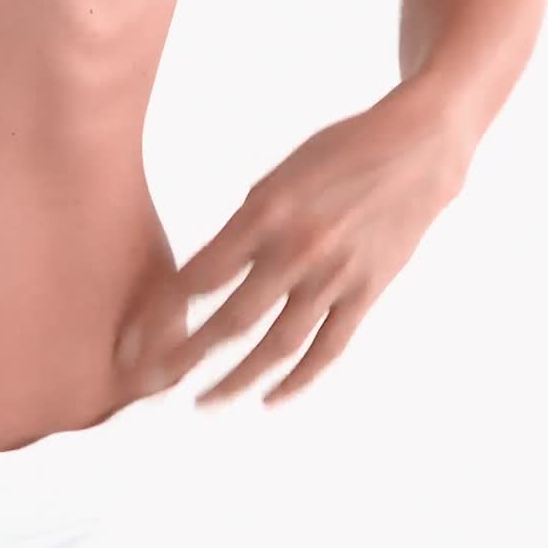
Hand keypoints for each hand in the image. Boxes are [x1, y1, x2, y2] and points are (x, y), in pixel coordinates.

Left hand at [116, 91, 469, 406]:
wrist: (417, 147)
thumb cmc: (335, 156)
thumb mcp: (276, 178)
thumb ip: (241, 230)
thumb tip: (202, 280)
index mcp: (264, 213)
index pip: (198, 278)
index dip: (160, 316)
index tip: (130, 343)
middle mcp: (297, 249)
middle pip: (231, 320)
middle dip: (185, 357)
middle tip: (150, 384)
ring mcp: (335, 275)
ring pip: (278, 344)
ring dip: (237, 379)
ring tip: (204, 400)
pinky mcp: (368, 291)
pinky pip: (329, 347)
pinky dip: (299, 379)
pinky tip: (270, 398)